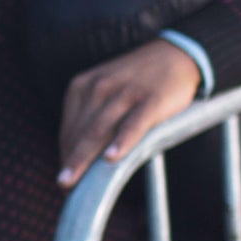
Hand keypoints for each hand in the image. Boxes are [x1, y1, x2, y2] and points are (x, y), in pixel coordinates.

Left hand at [57, 38, 201, 187]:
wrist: (176, 54)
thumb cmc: (137, 81)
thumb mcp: (106, 90)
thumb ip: (92, 117)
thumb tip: (78, 157)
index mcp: (82, 86)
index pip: (69, 129)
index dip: (65, 155)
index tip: (64, 179)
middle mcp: (99, 88)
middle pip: (80, 133)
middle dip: (71, 162)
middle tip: (63, 187)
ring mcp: (125, 93)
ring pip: (100, 131)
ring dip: (85, 159)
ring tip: (75, 183)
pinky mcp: (150, 100)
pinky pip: (133, 124)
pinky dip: (122, 142)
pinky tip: (112, 159)